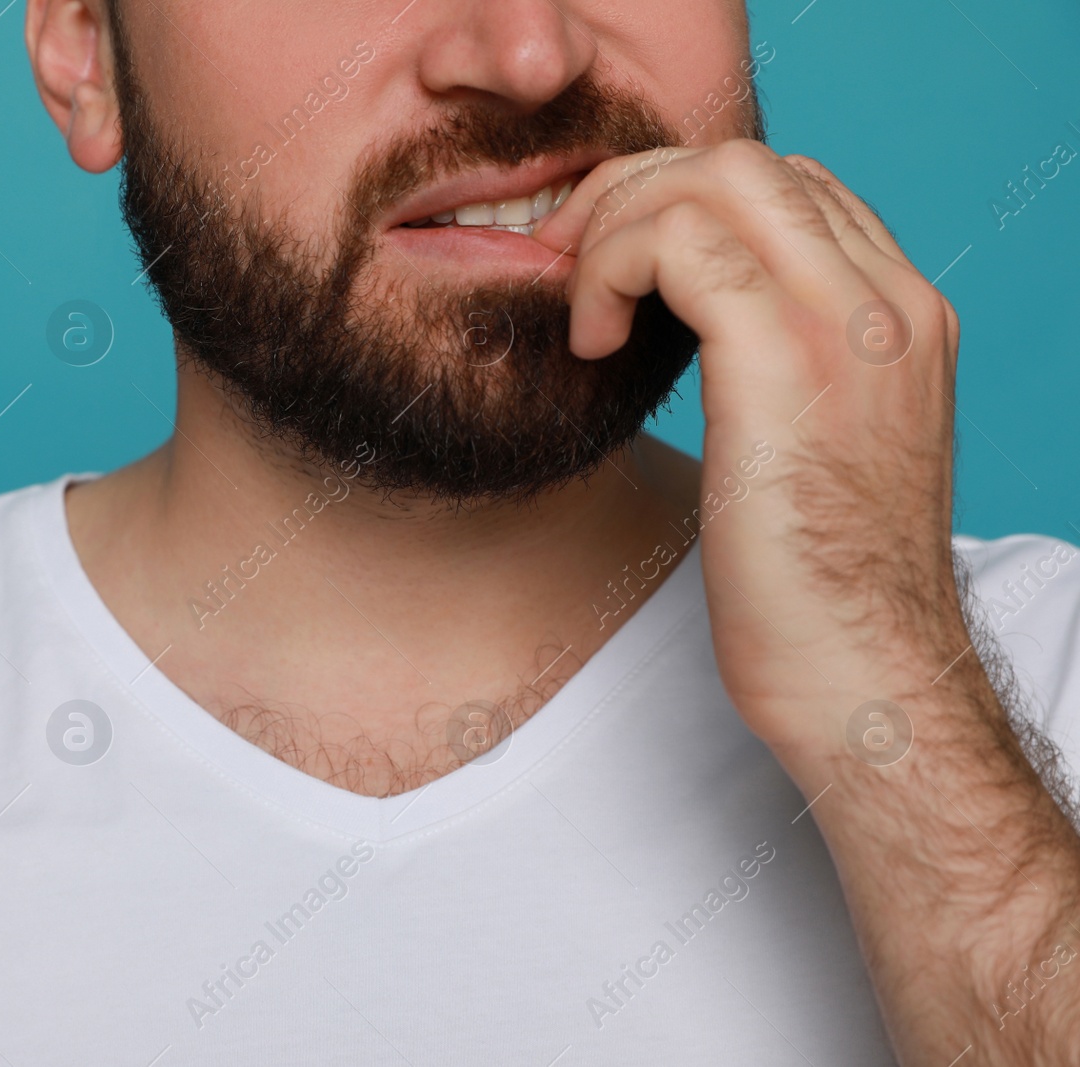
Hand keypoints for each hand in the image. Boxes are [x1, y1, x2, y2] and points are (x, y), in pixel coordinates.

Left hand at [534, 140, 965, 764]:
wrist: (865, 679)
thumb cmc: (820, 591)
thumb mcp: (817, 452)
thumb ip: (786, 370)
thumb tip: (698, 328)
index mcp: (901, 319)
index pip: (791, 188)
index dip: (683, 201)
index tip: (614, 261)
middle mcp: (890, 303)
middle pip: (748, 162)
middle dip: (635, 192)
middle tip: (569, 261)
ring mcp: (849, 325)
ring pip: (714, 180)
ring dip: (617, 225)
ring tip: (577, 304)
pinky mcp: (786, 363)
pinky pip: (680, 244)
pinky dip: (612, 269)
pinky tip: (590, 343)